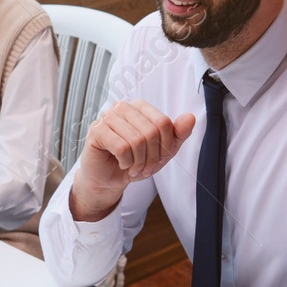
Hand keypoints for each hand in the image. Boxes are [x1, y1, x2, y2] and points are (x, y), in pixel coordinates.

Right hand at [70, 101, 195, 220]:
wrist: (109, 178)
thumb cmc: (133, 160)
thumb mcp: (162, 151)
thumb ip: (177, 134)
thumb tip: (190, 118)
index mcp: (140, 107)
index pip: (163, 122)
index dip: (165, 145)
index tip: (159, 158)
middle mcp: (123, 108)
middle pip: (151, 132)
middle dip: (151, 157)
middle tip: (145, 167)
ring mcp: (107, 117)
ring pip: (136, 140)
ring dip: (138, 162)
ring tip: (134, 167)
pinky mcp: (96, 130)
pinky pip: (121, 147)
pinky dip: (126, 162)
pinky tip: (122, 163)